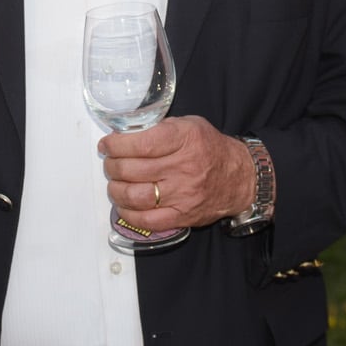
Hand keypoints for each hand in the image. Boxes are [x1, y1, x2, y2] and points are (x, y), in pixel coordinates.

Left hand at [100, 115, 254, 233]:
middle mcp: (184, 167)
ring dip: (115, 189)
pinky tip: (124, 204)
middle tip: (110, 162)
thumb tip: (125, 133)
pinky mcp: (182, 216)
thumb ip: (160, 127)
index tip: (107, 144)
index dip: (117, 145)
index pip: (142, 142)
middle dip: (112, 165)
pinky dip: (128, 213)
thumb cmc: (210, 149)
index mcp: (185, 139)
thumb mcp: (190, 125)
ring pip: (135, 195)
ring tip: (114, 182)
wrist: (239, 177)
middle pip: (133, 169)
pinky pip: (146, 220)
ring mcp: (183, 194)